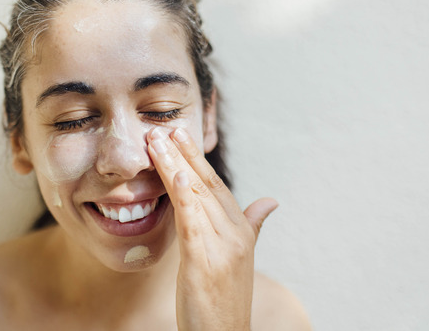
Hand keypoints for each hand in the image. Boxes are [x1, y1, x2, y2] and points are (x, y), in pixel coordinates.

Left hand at [147, 127, 277, 330]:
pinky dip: (186, 198)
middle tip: (165, 128)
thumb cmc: (225, 299)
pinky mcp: (205, 264)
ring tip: (157, 143)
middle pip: (206, 186)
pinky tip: (177, 176)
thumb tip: (271, 200)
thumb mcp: (239, 259)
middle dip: (184, 155)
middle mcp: (235, 235)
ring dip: (175, 167)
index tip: (180, 136)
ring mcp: (222, 249)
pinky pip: (193, 224)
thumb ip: (253, 225)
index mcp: (241, 232)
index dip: (197, 160)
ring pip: (196, 198)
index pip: (216, 187)